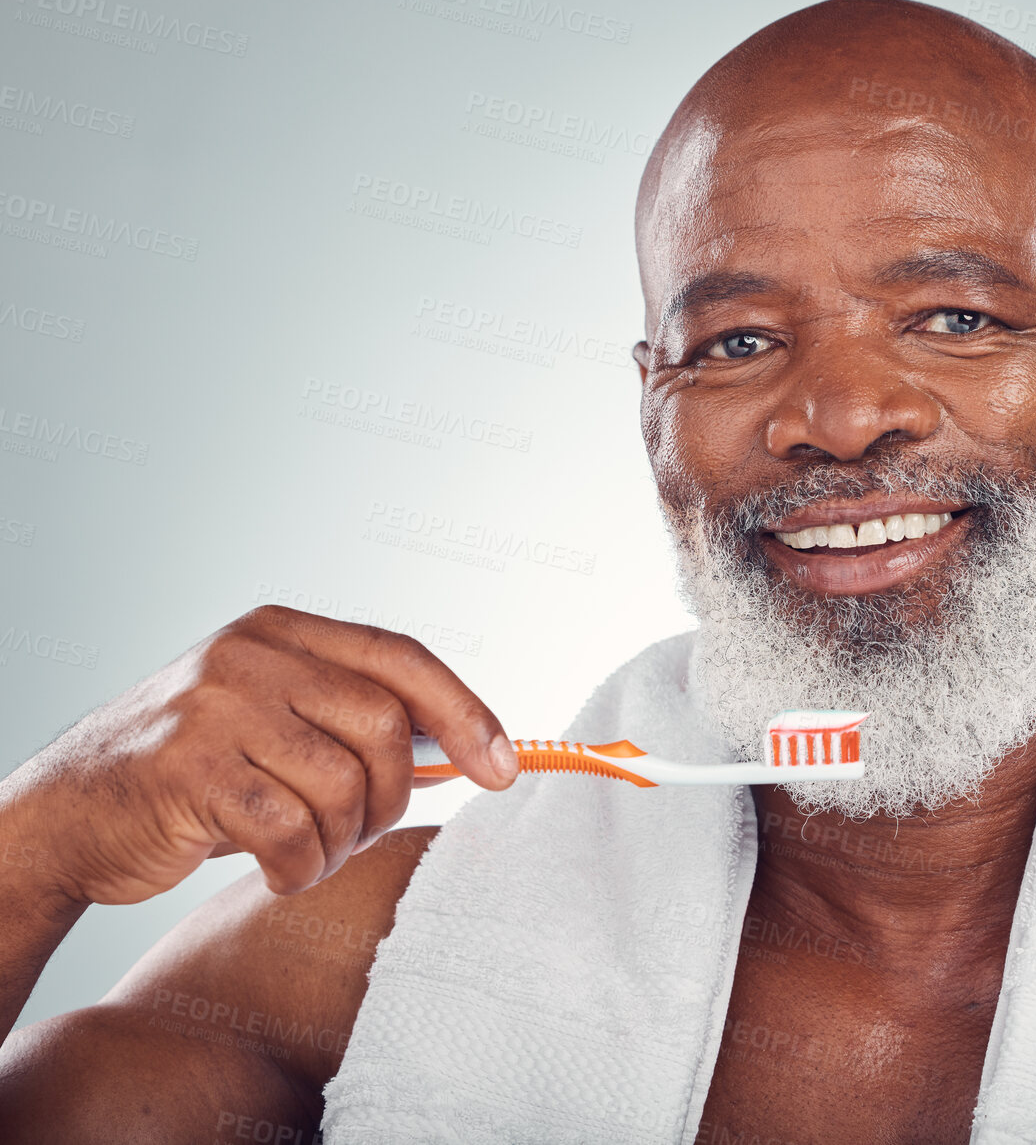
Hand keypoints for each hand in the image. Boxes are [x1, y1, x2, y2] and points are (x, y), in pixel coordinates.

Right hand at [3, 606, 515, 905]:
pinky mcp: (189, 770)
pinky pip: (289, 830)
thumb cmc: (192, 776)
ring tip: (308, 855)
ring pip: (342, 784)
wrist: (66, 816)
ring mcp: (216, 707)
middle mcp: (251, 655)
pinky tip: (277, 870)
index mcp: (281, 631)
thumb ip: (353, 722)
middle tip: (361, 833)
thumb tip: (467, 752)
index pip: (401, 657)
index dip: (465, 712)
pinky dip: (298, 867)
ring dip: (340, 842)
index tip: (503, 768)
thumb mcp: (273, 723)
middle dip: (392, 798)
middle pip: (385, 726)